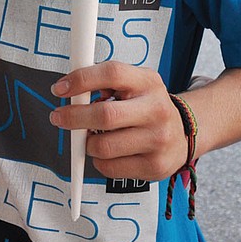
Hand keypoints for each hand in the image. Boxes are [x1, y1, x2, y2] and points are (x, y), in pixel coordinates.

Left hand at [50, 62, 188, 181]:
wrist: (181, 136)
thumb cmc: (147, 107)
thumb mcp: (134, 84)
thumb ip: (105, 83)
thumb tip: (69, 90)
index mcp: (149, 83)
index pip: (112, 73)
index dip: (81, 79)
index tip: (59, 89)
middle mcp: (157, 110)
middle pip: (104, 115)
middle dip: (73, 117)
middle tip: (59, 117)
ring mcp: (157, 141)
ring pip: (102, 146)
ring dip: (87, 143)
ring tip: (92, 137)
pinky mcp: (153, 166)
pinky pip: (108, 168)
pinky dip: (99, 161)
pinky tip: (108, 152)